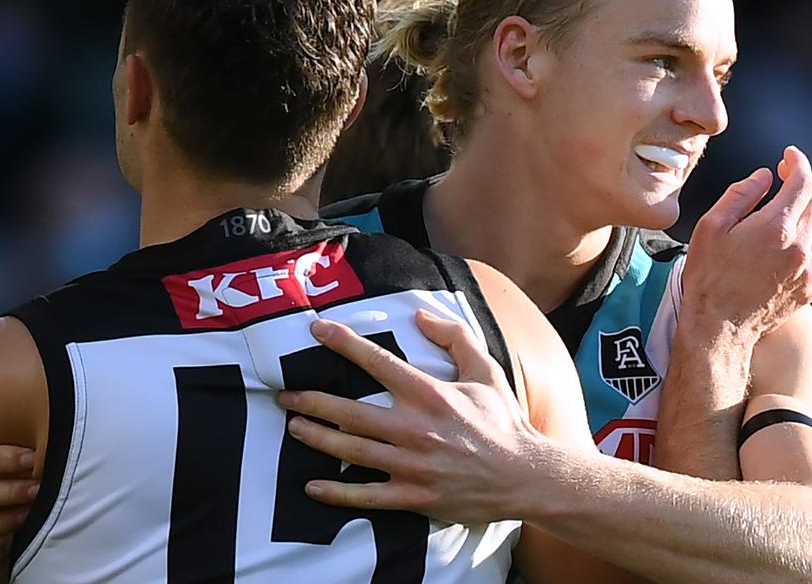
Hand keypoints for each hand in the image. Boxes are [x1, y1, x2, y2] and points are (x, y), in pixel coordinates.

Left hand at [278, 310, 542, 523]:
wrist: (526, 476)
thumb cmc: (504, 421)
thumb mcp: (486, 371)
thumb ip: (455, 338)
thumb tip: (421, 316)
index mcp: (430, 394)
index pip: (378, 362)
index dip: (344, 343)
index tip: (317, 329)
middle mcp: (415, 429)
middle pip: (350, 412)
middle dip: (312, 401)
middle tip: (286, 394)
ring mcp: (411, 465)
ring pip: (351, 451)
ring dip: (317, 438)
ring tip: (294, 427)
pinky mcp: (414, 496)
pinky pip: (366, 496)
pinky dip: (336, 493)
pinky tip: (312, 486)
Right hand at [683, 146, 811, 340]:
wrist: (718, 326)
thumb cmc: (708, 275)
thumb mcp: (711, 226)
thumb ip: (741, 194)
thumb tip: (766, 176)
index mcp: (776, 228)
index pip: (802, 182)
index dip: (798, 163)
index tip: (788, 155)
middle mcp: (800, 247)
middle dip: (802, 182)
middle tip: (785, 175)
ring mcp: (808, 269)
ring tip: (792, 204)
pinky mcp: (810, 287)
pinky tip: (801, 236)